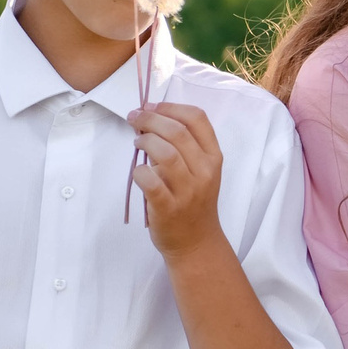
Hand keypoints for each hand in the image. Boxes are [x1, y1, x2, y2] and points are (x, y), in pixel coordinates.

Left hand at [132, 102, 226, 257]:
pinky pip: (150, 182)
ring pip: (165, 153)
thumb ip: (185, 147)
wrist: (196, 242)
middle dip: (150, 119)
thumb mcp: (201, 171)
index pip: (198, 118)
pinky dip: (140, 171)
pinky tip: (139, 171)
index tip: (152, 106)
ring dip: (145, 141)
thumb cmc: (194, 202)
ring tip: (137, 141)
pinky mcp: (168, 207)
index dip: (171, 107)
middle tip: (134, 118)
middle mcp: (204, 171)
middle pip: (177, 131)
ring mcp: (188, 190)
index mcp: (213, 157)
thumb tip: (151, 119)